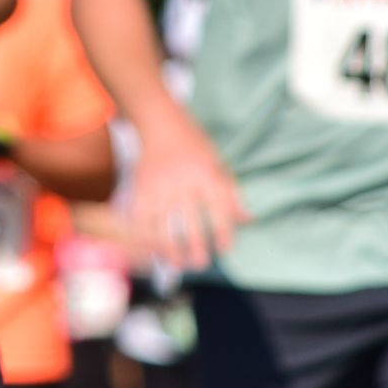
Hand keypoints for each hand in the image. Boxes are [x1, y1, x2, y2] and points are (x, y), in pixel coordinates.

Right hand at [126, 114, 247, 274]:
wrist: (159, 123)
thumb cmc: (193, 144)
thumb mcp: (218, 163)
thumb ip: (231, 193)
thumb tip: (247, 220)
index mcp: (206, 176)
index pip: (218, 211)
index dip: (223, 234)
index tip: (224, 249)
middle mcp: (183, 183)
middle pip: (190, 225)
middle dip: (195, 249)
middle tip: (200, 264)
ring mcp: (159, 187)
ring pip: (163, 228)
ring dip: (169, 250)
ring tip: (177, 264)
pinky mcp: (141, 188)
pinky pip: (141, 219)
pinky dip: (145, 237)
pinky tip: (151, 249)